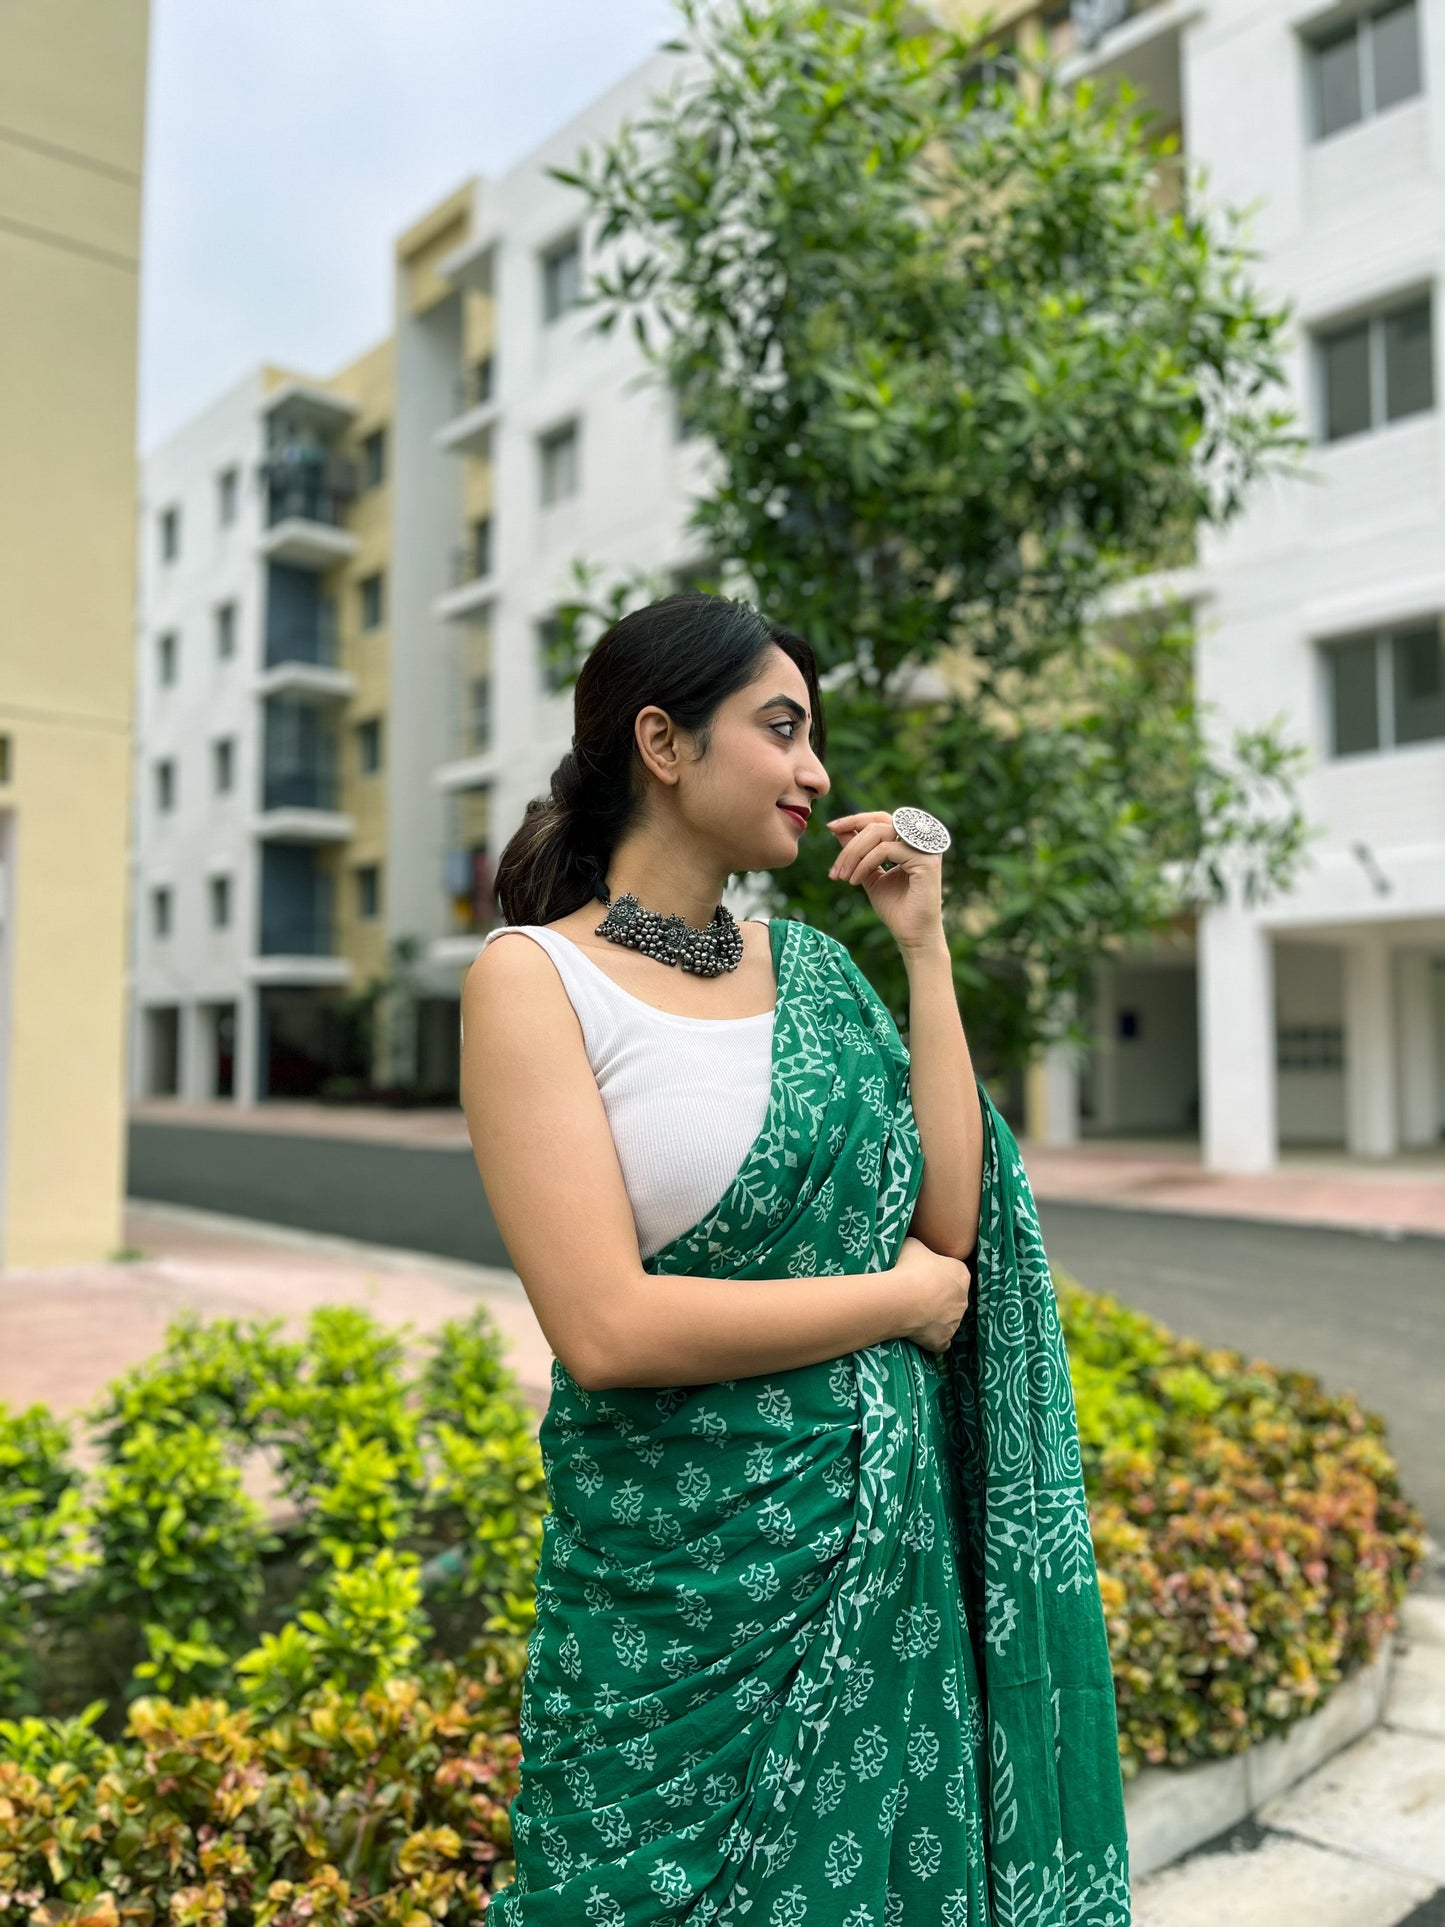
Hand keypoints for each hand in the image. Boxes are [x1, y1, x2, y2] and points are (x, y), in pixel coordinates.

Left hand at [826, 810, 944, 953]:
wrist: (911, 934)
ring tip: (842, 876)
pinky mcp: (926, 860)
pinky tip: (854, 881)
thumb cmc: (894, 907)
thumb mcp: (868, 873)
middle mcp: (921, 840)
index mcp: (909, 841)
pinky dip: (865, 863)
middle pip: (877, 824)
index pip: (880, 819)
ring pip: (880, 834)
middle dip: (850, 843)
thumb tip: (837, 829)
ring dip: (854, 854)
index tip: (831, 827)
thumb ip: (857, 851)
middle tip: (835, 869)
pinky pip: (885, 850)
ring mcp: (925, 848)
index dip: (855, 820)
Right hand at [893, 1235, 970, 1354]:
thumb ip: (922, 1249)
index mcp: (960, 1273)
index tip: (922, 1275)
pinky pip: (940, 1342)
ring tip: (912, 1313)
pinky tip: (919, 1335)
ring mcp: (955, 1322)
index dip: (938, 1274)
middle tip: (915, 1294)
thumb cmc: (908, 1268)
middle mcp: (963, 1298)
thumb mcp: (914, 1245)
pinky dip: (932, 1340)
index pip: (954, 1273)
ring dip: (935, 1318)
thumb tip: (917, 1251)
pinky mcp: (943, 1340)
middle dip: (938, 1297)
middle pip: (952, 1297)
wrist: (901, 1300)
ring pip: (948, 1320)